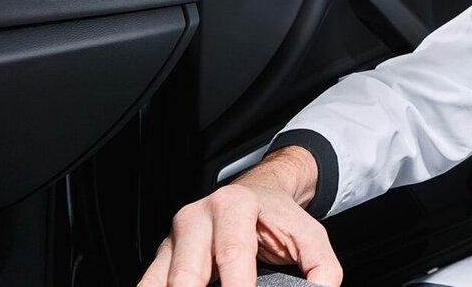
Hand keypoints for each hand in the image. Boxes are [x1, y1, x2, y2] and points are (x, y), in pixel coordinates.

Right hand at [138, 172, 342, 286]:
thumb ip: (321, 268)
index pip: (232, 255)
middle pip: (187, 275)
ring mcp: (173, 237)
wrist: (256, 194)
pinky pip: (149, 284)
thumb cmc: (278, 218)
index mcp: (234, 205)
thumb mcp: (309, 236)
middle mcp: (196, 217)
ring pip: (160, 282)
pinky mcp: (161, 256)